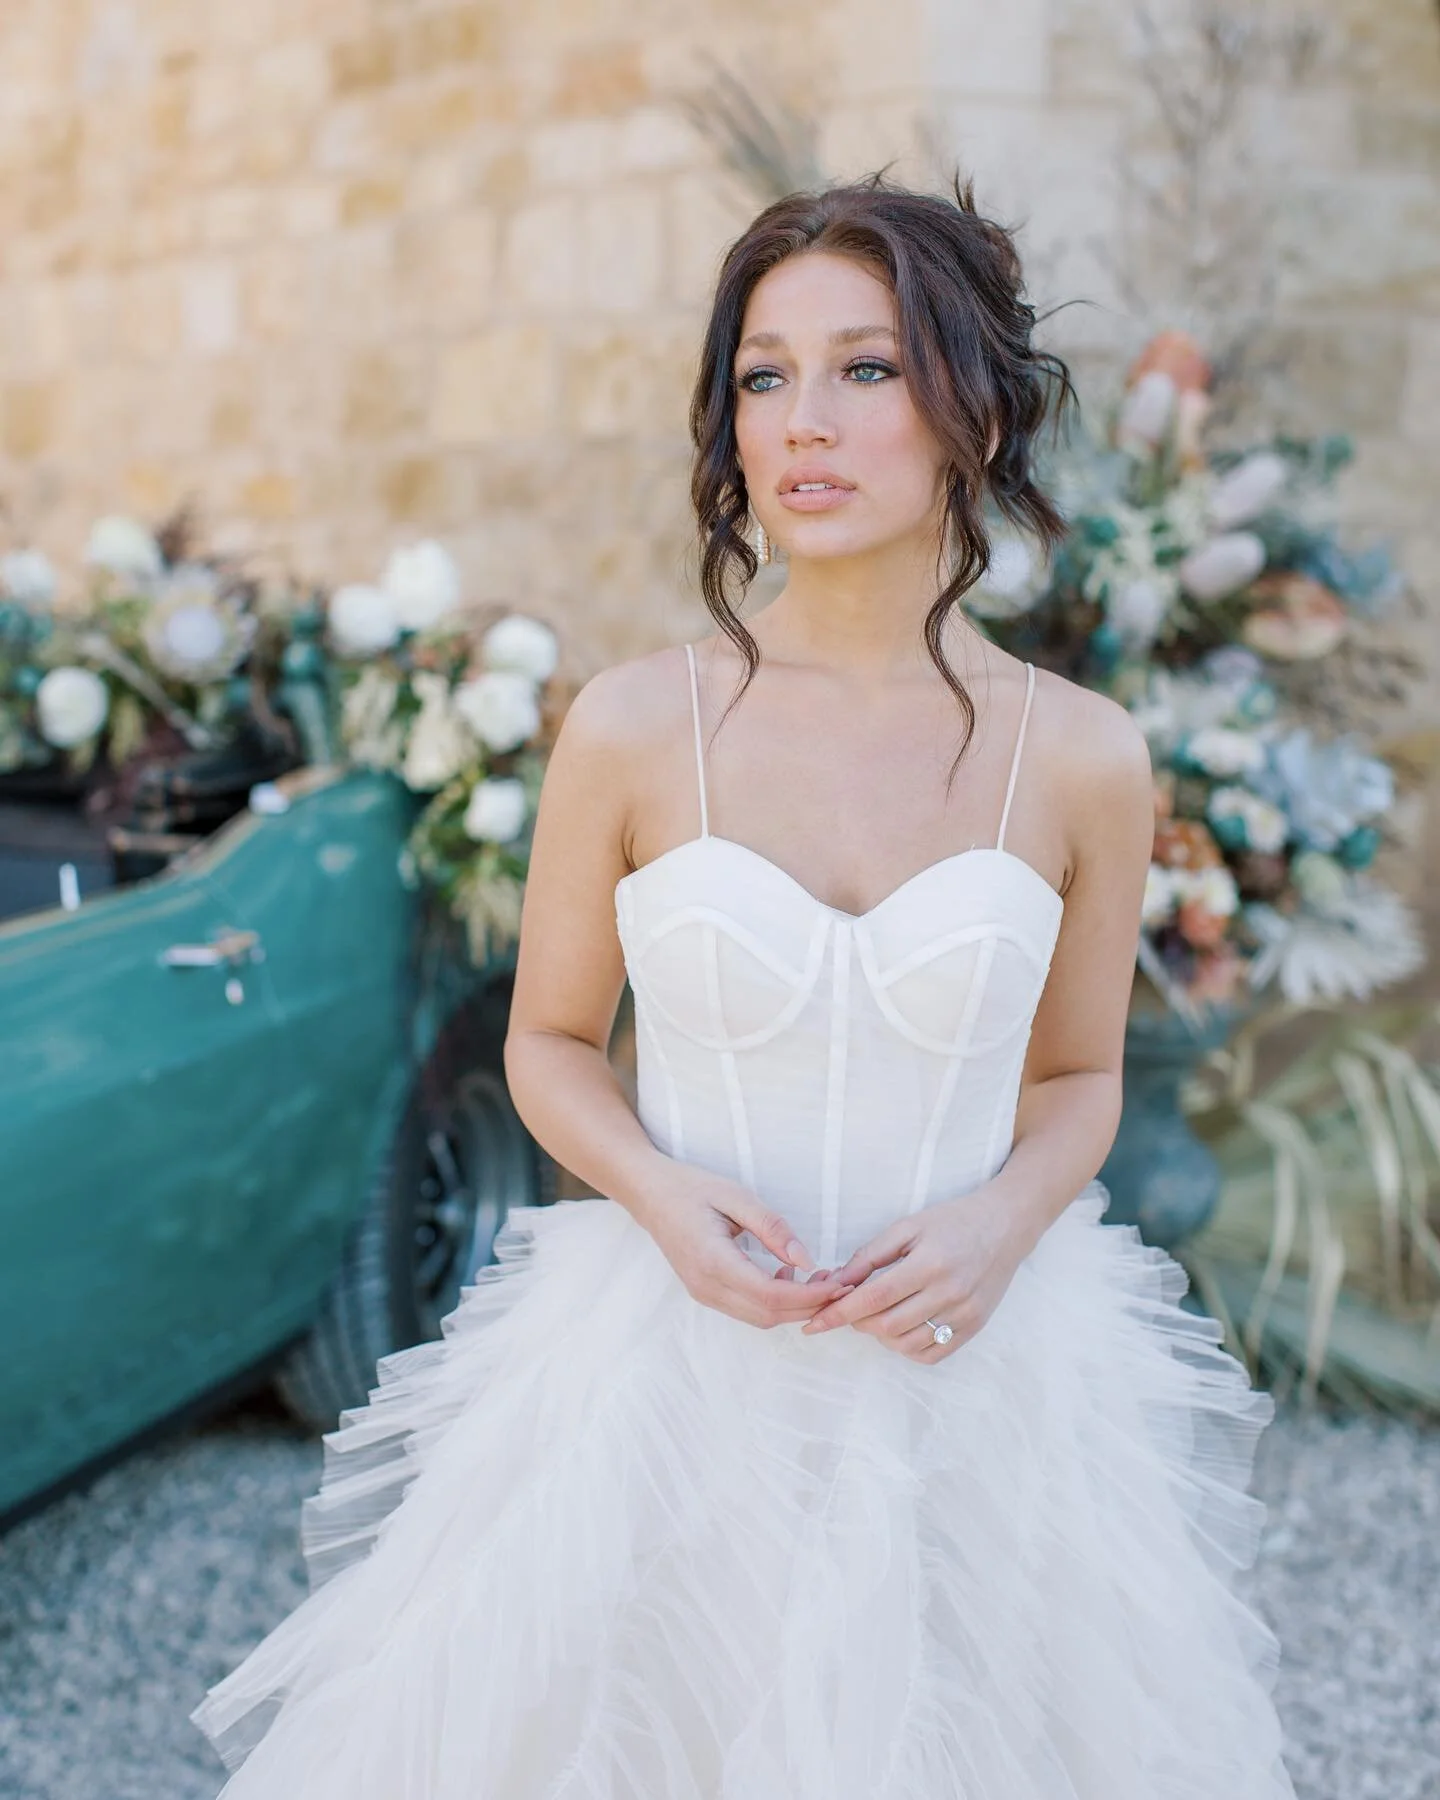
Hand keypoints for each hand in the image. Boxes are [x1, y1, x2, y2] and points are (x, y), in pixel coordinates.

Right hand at [634, 1162, 855, 1330]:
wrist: (649, 1193)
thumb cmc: (691, 1188)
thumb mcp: (736, 1195)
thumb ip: (772, 1227)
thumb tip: (806, 1260)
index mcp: (714, 1262)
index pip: (771, 1297)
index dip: (810, 1296)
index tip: (839, 1284)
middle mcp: (707, 1287)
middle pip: (768, 1315)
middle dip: (809, 1305)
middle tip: (838, 1283)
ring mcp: (703, 1294)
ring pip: (759, 1318)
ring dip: (793, 1306)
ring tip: (819, 1279)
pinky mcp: (705, 1292)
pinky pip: (746, 1309)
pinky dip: (774, 1302)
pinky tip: (787, 1276)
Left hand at [799, 1182, 1031, 1360]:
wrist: (1005, 1227)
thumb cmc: (952, 1222)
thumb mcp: (908, 1227)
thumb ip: (870, 1255)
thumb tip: (836, 1282)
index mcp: (928, 1264)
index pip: (873, 1298)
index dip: (839, 1313)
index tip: (813, 1323)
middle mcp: (948, 1293)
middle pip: (886, 1325)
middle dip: (857, 1321)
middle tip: (850, 1306)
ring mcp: (964, 1315)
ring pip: (906, 1344)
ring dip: (880, 1335)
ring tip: (878, 1313)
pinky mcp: (974, 1328)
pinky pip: (931, 1354)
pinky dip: (907, 1347)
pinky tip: (901, 1328)